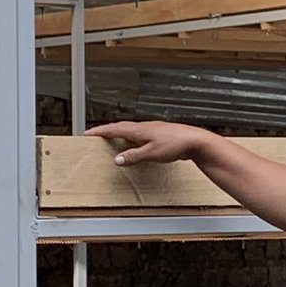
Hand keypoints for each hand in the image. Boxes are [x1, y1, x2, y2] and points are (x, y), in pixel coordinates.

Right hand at [86, 119, 212, 166]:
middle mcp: (146, 127)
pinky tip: (135, 147)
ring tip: (112, 141)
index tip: (88, 133)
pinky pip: (141, 137)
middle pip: (122, 127)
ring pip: (132, 131)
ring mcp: (154, 131)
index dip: (100, 131)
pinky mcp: (161, 136)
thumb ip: (133, 156)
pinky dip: (133, 141)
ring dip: (120, 135)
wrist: (196, 141)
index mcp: (140, 129)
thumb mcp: (151, 153)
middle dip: (108, 131)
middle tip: (97, 136)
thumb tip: (117, 159)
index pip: (115, 128)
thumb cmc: (177, 144)